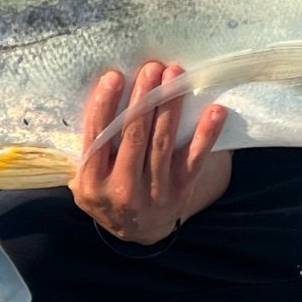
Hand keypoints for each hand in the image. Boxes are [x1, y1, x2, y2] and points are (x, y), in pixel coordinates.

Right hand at [70, 62, 233, 244]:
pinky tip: (215, 112)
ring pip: (163, 143)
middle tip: (151, 69)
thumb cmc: (108, 191)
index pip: (97, 137)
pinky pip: (194, 159)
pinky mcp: (180, 190)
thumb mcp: (86, 179)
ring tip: (175, 76)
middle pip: (133, 137)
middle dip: (143, 99)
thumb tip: (100, 95)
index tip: (114, 77)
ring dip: (170, 106)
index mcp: (92, 181)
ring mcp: (154, 191)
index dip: (105, 105)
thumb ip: (90, 148)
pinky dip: (207, 135)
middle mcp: (122, 188)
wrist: (137, 232)